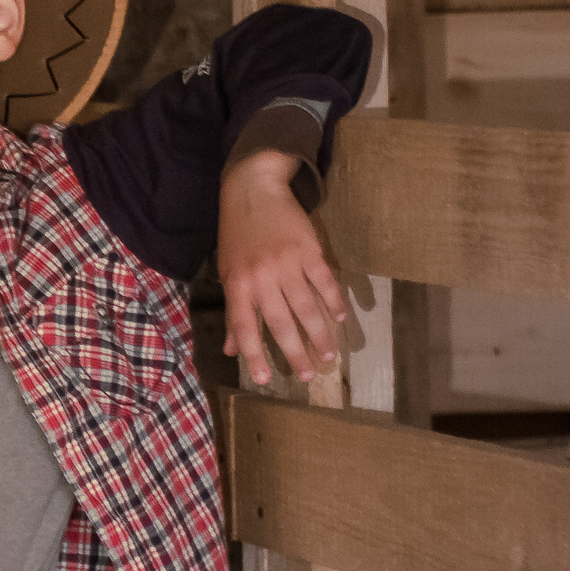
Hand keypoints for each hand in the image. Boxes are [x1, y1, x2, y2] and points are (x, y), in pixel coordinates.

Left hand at [218, 153, 344, 387]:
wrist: (253, 190)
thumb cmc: (237, 236)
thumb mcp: (228, 272)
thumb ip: (233, 311)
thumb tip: (232, 349)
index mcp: (237, 284)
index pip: (245, 327)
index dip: (254, 355)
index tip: (264, 379)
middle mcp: (262, 277)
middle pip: (280, 323)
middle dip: (295, 353)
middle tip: (309, 376)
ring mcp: (287, 264)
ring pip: (306, 307)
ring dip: (320, 334)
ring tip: (331, 356)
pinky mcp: (309, 250)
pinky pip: (324, 282)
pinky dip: (334, 302)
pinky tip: (341, 319)